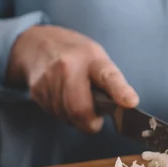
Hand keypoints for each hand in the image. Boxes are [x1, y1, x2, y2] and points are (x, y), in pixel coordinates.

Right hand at [6, 26, 138, 132]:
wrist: (37, 43)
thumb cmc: (77, 56)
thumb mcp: (99, 60)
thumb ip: (112, 84)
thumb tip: (125, 107)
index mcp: (93, 60)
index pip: (108, 77)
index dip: (120, 92)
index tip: (130, 102)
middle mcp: (68, 67)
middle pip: (80, 109)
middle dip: (90, 123)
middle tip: (95, 120)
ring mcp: (49, 78)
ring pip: (67, 116)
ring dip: (76, 119)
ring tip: (78, 102)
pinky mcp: (36, 90)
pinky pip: (54, 114)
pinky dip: (63, 115)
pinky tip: (64, 100)